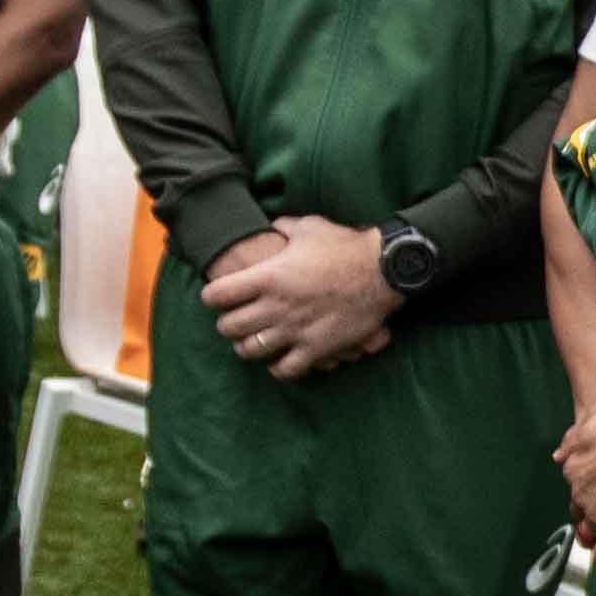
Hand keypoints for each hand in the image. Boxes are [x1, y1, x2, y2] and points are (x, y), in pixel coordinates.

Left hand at [197, 213, 398, 380]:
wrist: (383, 269)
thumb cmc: (345, 245)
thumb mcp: (309, 227)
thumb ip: (284, 227)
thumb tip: (273, 226)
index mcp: (268, 276)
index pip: (217, 295)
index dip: (212, 296)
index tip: (217, 296)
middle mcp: (276, 306)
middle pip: (228, 327)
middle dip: (226, 324)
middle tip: (233, 320)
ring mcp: (295, 330)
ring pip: (252, 350)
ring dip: (248, 347)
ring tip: (251, 342)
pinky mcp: (316, 348)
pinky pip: (285, 369)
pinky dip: (278, 367)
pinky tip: (279, 359)